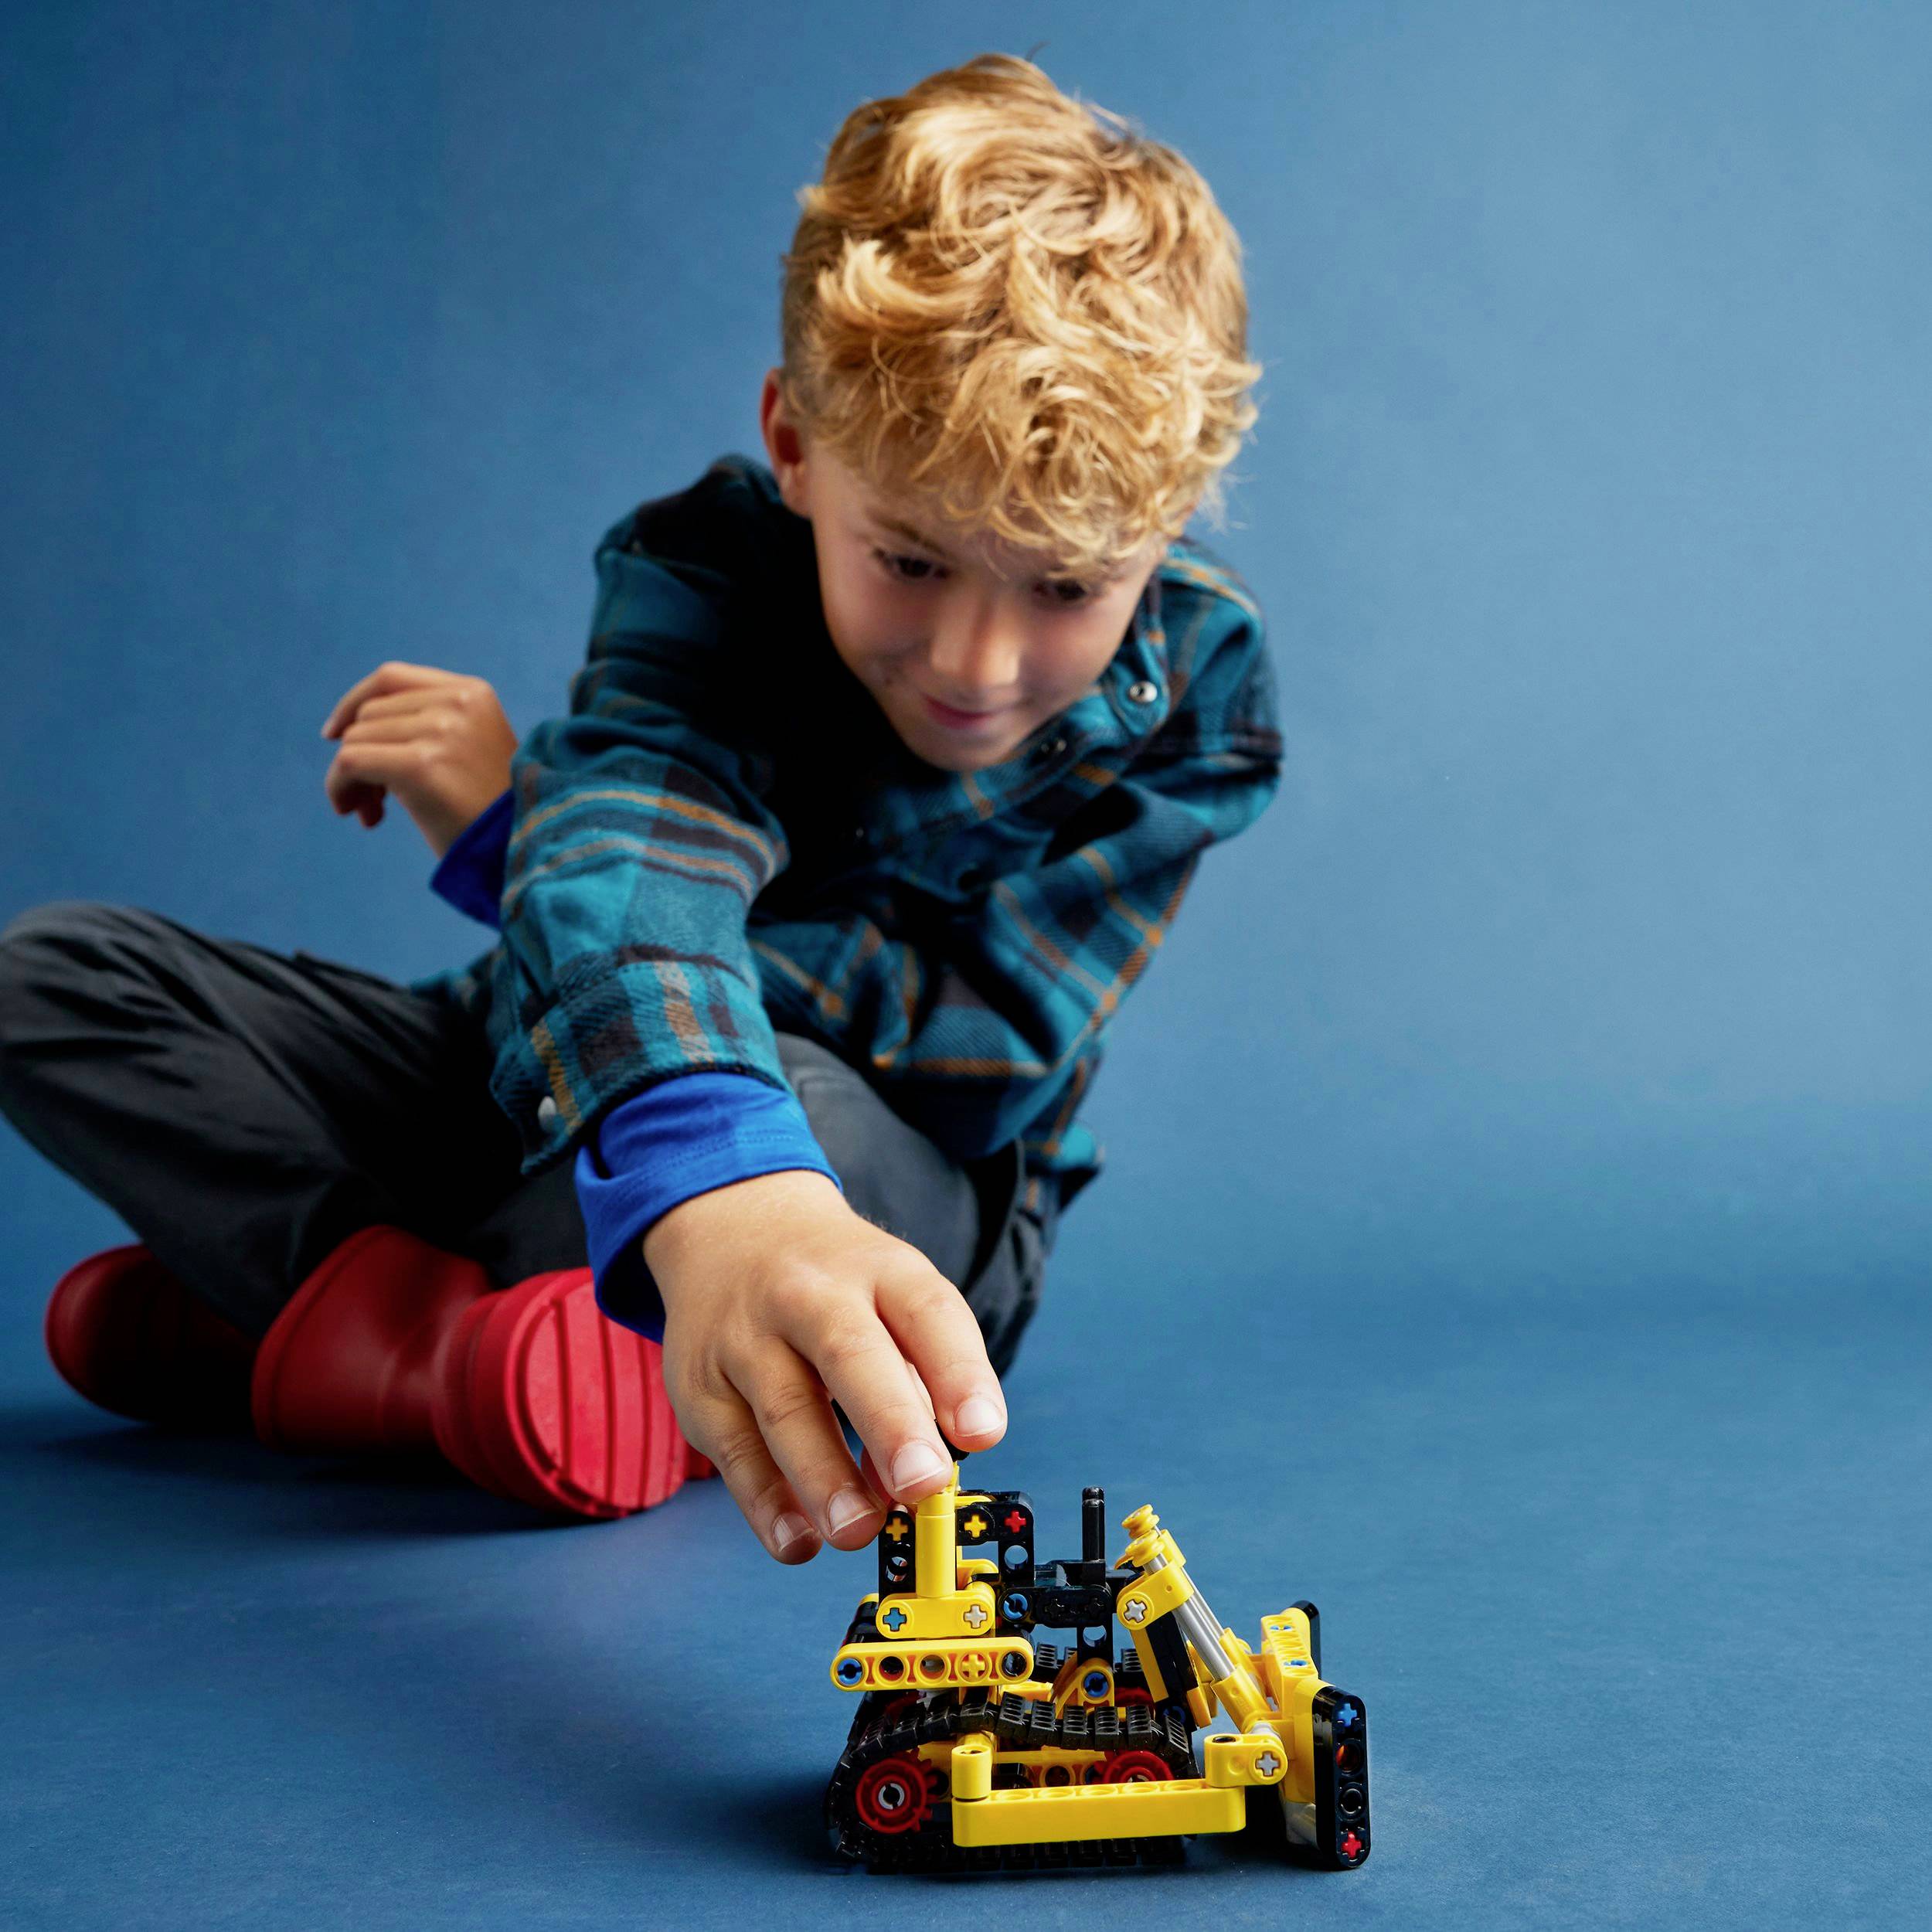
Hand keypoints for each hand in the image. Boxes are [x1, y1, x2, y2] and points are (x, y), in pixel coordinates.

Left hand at [320, 661, 517, 856]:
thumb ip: (425, 723)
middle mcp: (457, 703)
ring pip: (354, 740)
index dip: (353, 703)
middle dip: (358, 754)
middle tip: (374, 802)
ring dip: (351, 781)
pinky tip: (363, 817)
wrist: (523, 849)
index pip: (390, 678)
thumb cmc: (490, 810)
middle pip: (368, 714)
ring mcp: (441, 731)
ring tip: (373, 813)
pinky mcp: (422, 765)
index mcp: (471, 692)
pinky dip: (341, 789)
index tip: (334, 734)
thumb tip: (345, 728)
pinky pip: (349, 764)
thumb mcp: (467, 748)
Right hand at [643, 1168, 1008, 1564]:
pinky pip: (735, 1452)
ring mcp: (745, 1337)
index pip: (926, 1311)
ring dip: (825, 1479)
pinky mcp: (701, 1387)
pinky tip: (800, 1542)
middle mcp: (808, 1294)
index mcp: (877, 1269)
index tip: (984, 1433)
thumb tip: (922, 1485)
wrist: (732, 1230)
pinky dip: (767, 1504)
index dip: (959, 1372)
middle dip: (890, 1422)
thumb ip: (919, 1382)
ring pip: (785, 1409)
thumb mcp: (891, 1298)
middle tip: (923, 1484)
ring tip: (860, 1530)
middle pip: (849, 1352)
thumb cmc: (837, 1286)